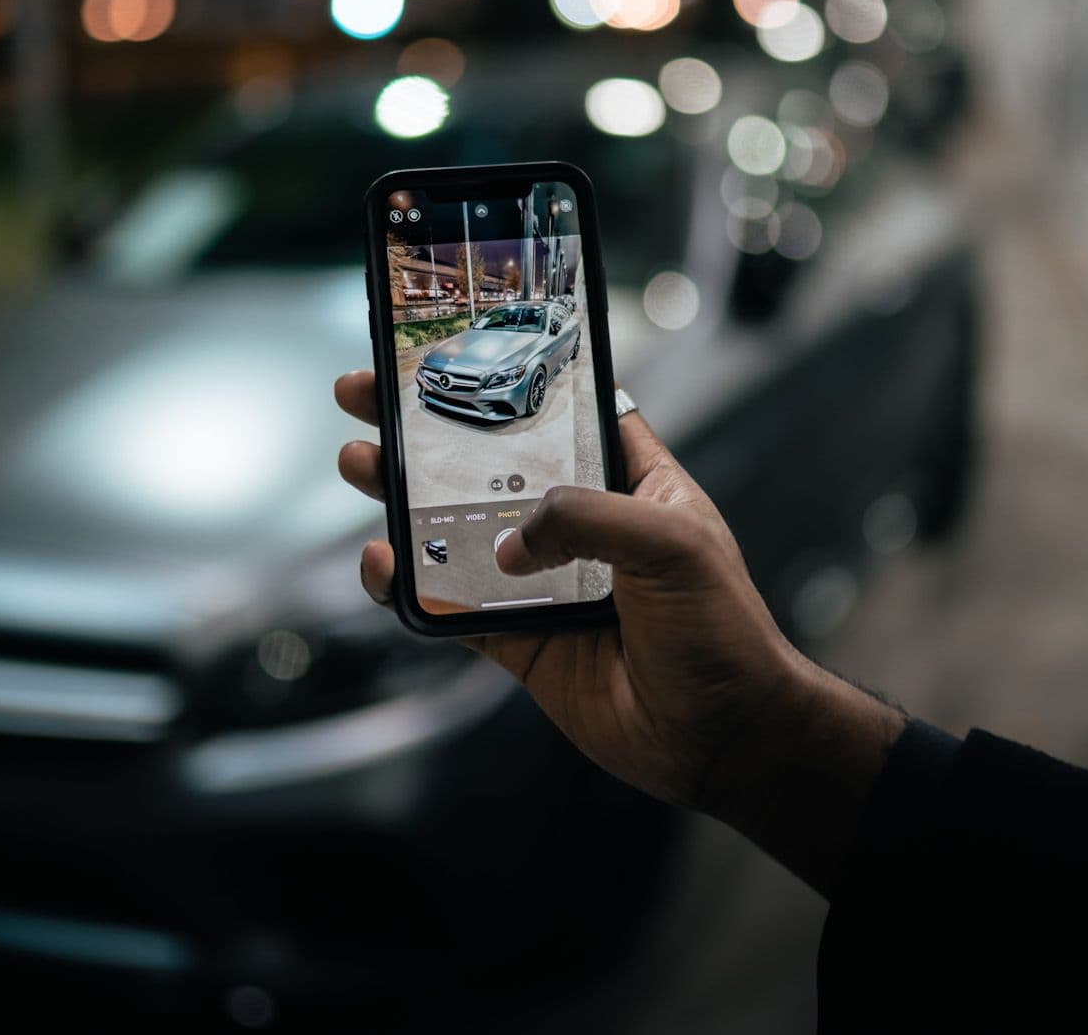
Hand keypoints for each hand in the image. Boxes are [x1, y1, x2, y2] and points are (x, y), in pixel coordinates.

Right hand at [334, 371, 904, 894]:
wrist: (722, 739)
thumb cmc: (726, 632)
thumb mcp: (673, 543)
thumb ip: (588, 519)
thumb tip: (508, 541)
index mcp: (630, 480)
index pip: (562, 410)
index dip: (510, 376)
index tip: (454, 347)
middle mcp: (581, 525)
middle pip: (489, 464)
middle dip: (427, 428)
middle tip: (371, 395)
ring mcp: (544, 581)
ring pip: (456, 531)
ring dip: (402, 499)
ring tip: (361, 463)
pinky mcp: (518, 639)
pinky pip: (450, 605)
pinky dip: (409, 586)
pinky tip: (383, 562)